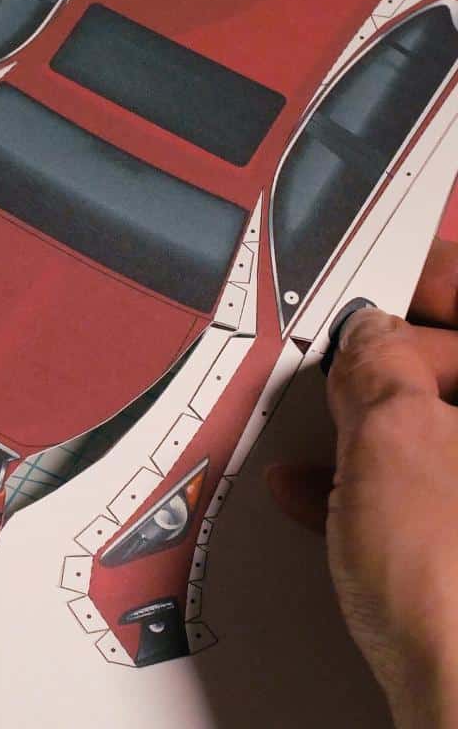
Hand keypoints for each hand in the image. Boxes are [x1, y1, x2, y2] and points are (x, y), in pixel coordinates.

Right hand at [268, 238, 457, 728]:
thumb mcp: (393, 444)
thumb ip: (376, 367)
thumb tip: (364, 334)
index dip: (424, 275)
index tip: (379, 262)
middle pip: (455, 368)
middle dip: (386, 360)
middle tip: (334, 355)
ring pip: (442, 431)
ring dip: (373, 426)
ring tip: (315, 427)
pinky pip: (437, 489)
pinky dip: (382, 483)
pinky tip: (323, 496)